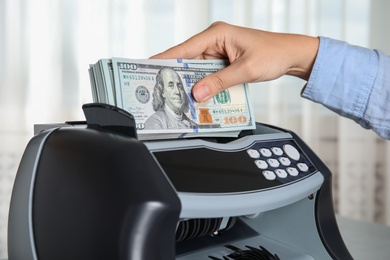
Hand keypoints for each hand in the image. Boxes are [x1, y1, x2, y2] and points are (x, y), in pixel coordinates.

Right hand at [151, 21, 318, 101]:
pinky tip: (198, 96)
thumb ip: (220, 82)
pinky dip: (203, 84)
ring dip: (191, 82)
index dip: (165, 59)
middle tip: (162, 90)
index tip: (148, 68)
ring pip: (197, 69)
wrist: (291, 54)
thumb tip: (197, 93)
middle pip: (188, 59)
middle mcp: (215, 40)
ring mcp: (218, 51)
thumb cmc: (273, 54)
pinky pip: (208, 73)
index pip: (184, 48)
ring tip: (178, 97)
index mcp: (217, 33)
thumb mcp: (246, 70)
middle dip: (177, 75)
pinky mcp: (223, 61)